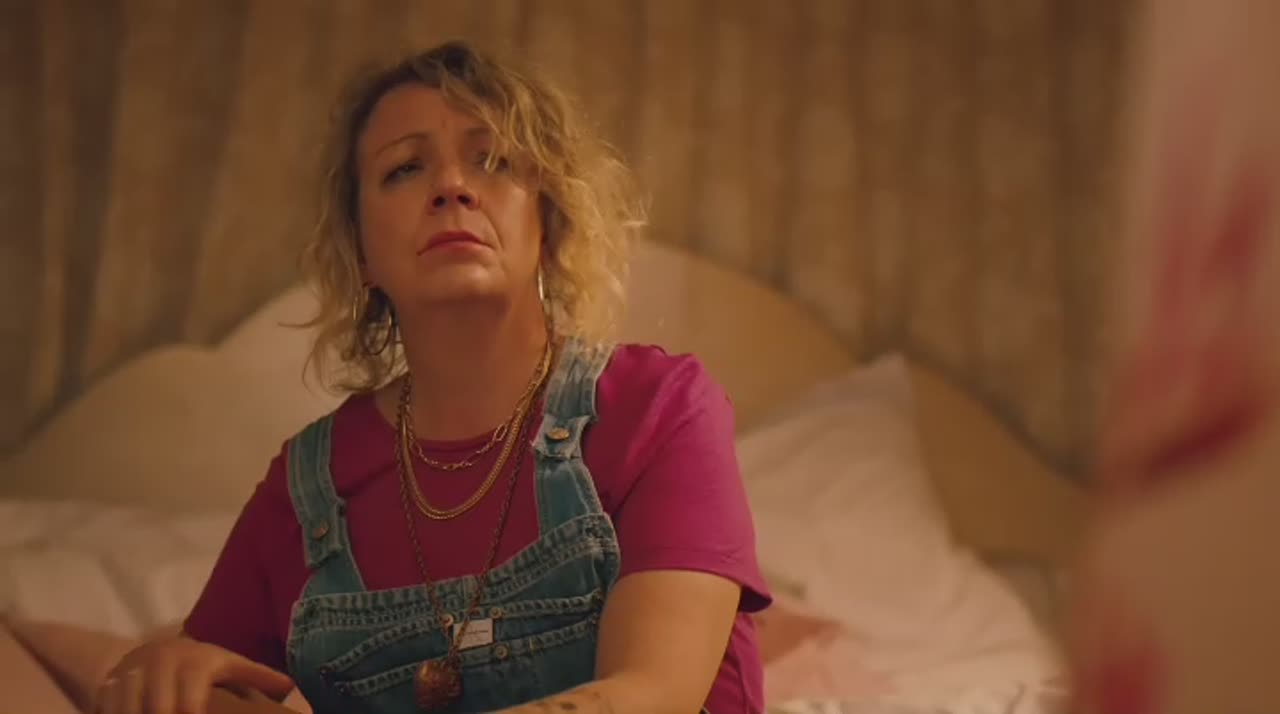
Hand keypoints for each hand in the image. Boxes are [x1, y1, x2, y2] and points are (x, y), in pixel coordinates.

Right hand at [96, 635, 293, 713]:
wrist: (158, 650)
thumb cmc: (202, 664)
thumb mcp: (230, 664)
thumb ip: (256, 676)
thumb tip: (290, 688)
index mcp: (194, 662)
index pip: (192, 702)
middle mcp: (160, 665)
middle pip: (157, 709)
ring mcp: (130, 674)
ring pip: (128, 710)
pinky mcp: (107, 685)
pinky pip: (105, 710)